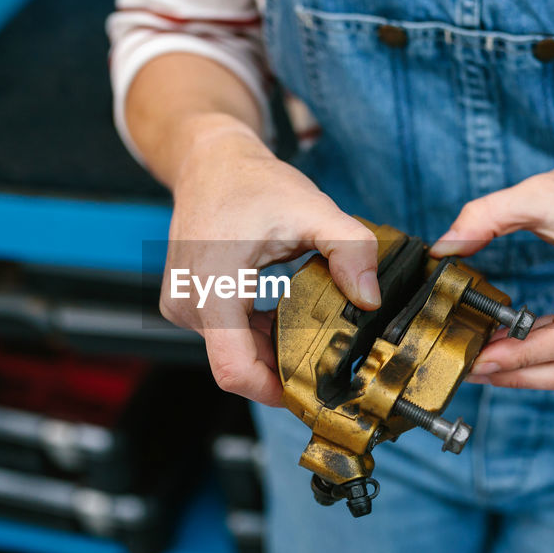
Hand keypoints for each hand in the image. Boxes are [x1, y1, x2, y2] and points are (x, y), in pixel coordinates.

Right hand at [161, 116, 380, 405]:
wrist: (211, 161)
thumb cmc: (252, 182)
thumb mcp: (312, 209)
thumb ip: (350, 250)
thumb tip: (370, 298)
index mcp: (213, 288)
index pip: (234, 370)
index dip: (274, 390)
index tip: (310, 390)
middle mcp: (189, 303)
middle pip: (240, 365)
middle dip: (283, 368)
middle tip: (327, 359)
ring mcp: (183, 306)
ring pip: (234, 353)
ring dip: (271, 350)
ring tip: (308, 333)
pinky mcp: (187, 305)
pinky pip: (225, 337)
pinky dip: (257, 336)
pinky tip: (283, 320)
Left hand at [430, 156, 553, 392]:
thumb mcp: (541, 192)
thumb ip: (488, 215)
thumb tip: (444, 247)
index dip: (522, 356)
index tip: (480, 358)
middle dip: (524, 377)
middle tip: (475, 369)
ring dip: (532, 372)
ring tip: (484, 359)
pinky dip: (543, 355)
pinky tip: (509, 343)